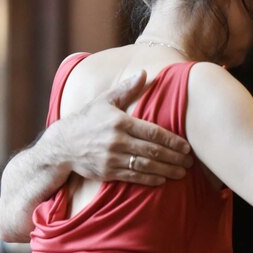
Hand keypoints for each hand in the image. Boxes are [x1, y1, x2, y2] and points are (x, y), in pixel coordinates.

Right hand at [46, 70, 193, 184]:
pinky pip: (133, 177)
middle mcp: (117, 141)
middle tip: (190, 162)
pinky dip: (149, 179)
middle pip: (152, 151)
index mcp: (120, 122)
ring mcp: (112, 158)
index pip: (152, 132)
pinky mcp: (108, 172)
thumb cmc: (87, 119)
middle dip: (174, 157)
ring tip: (182, 173)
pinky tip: (162, 180)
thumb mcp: (105, 100)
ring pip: (145, 166)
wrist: (62, 145)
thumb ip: (126, 89)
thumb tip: (144, 72)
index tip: (186, 146)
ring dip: (166, 170)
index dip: (172, 141)